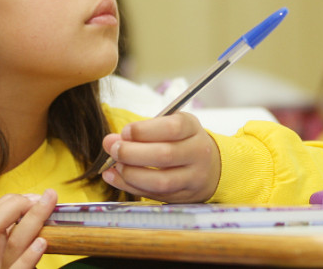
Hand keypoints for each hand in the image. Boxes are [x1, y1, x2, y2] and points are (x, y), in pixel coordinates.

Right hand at [0, 189, 56, 268]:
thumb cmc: (26, 268)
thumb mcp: (20, 251)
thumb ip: (24, 230)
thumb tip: (40, 201)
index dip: (11, 202)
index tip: (35, 197)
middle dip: (17, 205)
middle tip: (42, 200)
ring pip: (13, 245)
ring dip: (32, 221)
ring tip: (48, 209)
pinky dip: (30, 255)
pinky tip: (42, 242)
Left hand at [100, 112, 219, 202]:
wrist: (212, 167)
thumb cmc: (182, 141)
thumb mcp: (168, 126)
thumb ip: (141, 132)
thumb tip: (110, 141)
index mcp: (193, 129)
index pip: (173, 128)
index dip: (144, 130)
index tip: (125, 132)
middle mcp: (198, 153)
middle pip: (165, 155)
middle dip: (132, 153)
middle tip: (114, 149)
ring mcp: (194, 178)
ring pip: (161, 181)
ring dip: (131, 174)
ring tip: (115, 165)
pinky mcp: (184, 197)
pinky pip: (155, 195)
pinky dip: (131, 187)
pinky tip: (116, 177)